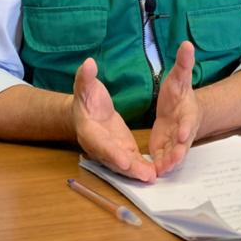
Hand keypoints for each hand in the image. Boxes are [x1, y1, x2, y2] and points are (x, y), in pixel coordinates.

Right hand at [72, 58, 155, 181]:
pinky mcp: (121, 150)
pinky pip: (130, 161)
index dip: (111, 153)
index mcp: (87, 130)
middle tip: (145, 174)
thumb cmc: (86, 97)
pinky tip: (154, 172)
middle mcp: (98, 145)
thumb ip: (86, 78)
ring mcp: (110, 150)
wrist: (87, 110)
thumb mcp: (86, 86)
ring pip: (123, 164)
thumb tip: (88, 63)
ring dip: (137, 172)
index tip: (124, 159)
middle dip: (129, 168)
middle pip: (113, 160)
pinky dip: (140, 167)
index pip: (99, 143)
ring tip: (152, 176)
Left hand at [149, 41, 200, 175]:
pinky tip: (151, 173)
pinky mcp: (165, 148)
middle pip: (183, 142)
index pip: (188, 119)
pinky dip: (159, 166)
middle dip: (178, 151)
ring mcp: (175, 141)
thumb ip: (183, 63)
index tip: (182, 132)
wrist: (182, 107)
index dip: (185, 126)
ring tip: (162, 171)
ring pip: (173, 154)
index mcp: (187, 112)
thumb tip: (187, 43)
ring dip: (168, 163)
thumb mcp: (179, 77)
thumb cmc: (180, 92)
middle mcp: (183, 129)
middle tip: (173, 159)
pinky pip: (163, 159)